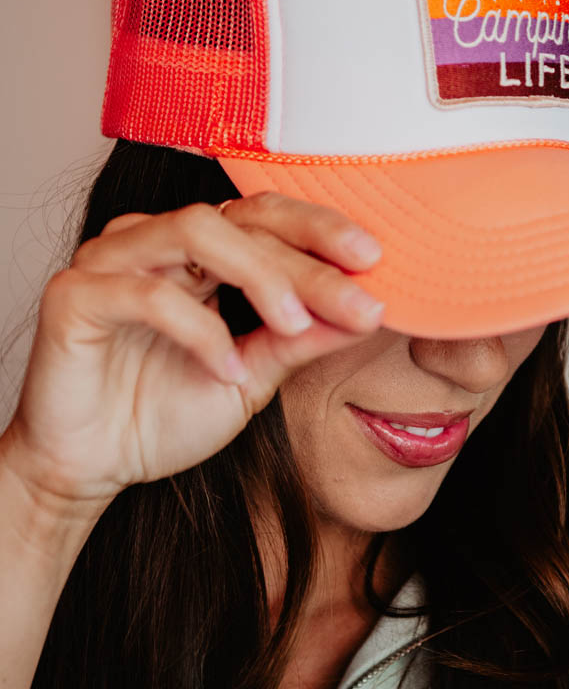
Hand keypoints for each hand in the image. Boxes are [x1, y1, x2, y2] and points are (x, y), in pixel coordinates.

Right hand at [3, 192, 383, 508]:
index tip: (375, 262)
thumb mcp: (250, 380)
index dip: (320, 232)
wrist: (90, 469)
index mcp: (196, 255)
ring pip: (195, 230)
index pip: (266, 219)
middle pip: (241, 219)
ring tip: (295, 325)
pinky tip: (226, 369)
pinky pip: (145, 293)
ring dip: (258, 275)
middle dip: (307, 260)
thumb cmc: (160, 417)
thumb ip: (298, 341)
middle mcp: (154, 243)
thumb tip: (367, 312)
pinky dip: (197, 329)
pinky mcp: (74, 295)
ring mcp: (110, 261)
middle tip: (358, 299)